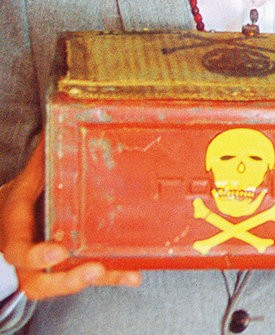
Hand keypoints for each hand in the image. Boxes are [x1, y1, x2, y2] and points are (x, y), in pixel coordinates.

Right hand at [0, 138, 140, 298]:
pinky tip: (135, 274)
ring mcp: (48, 266)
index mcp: (14, 228)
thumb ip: (45, 155)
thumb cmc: (26, 194)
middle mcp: (28, 252)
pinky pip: (87, 279)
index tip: (59, 251)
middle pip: (36, 282)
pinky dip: (112, 277)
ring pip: (60, 286)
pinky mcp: (69, 268)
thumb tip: (60, 116)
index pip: (17, 249)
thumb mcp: (31, 175)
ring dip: (92, 282)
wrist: (11, 214)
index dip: (35, 254)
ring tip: (124, 273)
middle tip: (94, 269)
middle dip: (65, 281)